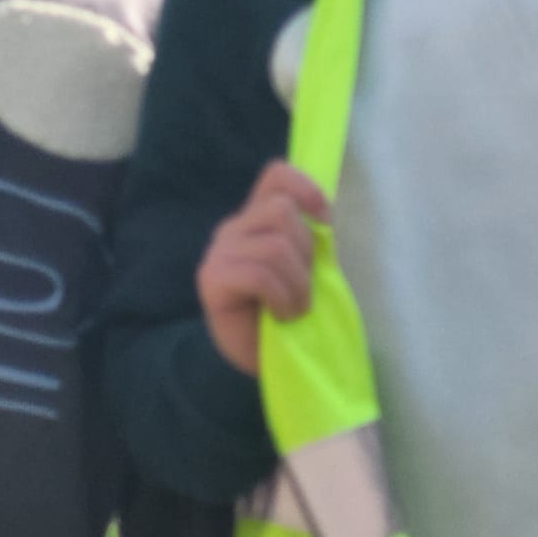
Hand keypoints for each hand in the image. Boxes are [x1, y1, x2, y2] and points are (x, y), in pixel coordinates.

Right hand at [196, 162, 331, 375]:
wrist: (265, 360)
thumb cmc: (288, 314)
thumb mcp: (305, 268)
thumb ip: (309, 239)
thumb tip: (323, 217)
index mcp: (256, 219)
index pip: (276, 176)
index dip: (305, 188)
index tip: (326, 222)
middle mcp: (233, 228)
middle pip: (281, 211)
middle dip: (306, 252)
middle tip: (305, 289)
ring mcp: (219, 252)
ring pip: (275, 245)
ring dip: (298, 283)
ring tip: (296, 308)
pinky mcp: (212, 279)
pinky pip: (260, 275)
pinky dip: (281, 297)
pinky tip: (282, 315)